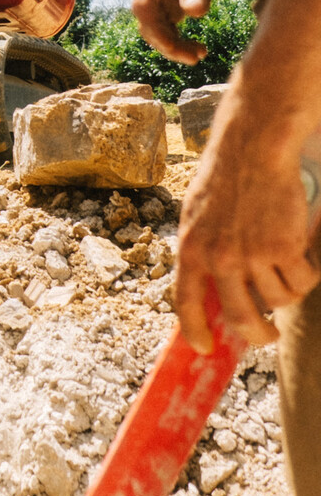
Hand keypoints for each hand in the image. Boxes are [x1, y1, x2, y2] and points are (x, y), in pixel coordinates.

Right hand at [132, 0, 230, 61]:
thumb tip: (193, 13)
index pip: (143, 8)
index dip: (156, 32)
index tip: (178, 49)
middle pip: (147, 23)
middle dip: (167, 43)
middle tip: (195, 57)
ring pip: (156, 28)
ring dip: (173, 45)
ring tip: (200, 54)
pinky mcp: (168, 1)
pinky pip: (167, 27)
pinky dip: (178, 40)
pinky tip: (197, 48)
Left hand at [175, 85, 319, 351]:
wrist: (255, 146)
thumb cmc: (227, 175)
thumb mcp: (197, 214)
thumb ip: (202, 249)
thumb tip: (211, 290)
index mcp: (190, 249)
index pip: (187, 303)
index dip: (196, 331)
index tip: (205, 348)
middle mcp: (219, 258)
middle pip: (241, 318)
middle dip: (258, 336)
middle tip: (268, 335)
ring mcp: (253, 254)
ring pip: (278, 301)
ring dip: (288, 293)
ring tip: (288, 268)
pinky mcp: (285, 247)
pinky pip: (302, 281)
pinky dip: (308, 275)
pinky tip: (304, 257)